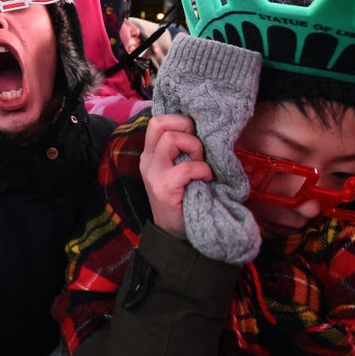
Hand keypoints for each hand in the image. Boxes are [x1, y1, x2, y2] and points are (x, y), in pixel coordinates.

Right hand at [138, 114, 211, 237]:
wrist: (174, 234)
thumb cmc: (183, 197)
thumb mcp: (178, 168)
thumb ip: (181, 150)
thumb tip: (201, 127)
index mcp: (151, 153)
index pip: (157, 121)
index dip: (179, 121)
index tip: (194, 136)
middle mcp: (148, 160)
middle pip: (159, 123)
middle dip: (185, 128)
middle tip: (196, 148)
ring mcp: (154, 173)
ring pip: (171, 139)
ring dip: (194, 148)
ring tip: (200, 164)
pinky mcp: (163, 188)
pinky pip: (186, 167)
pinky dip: (202, 170)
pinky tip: (206, 180)